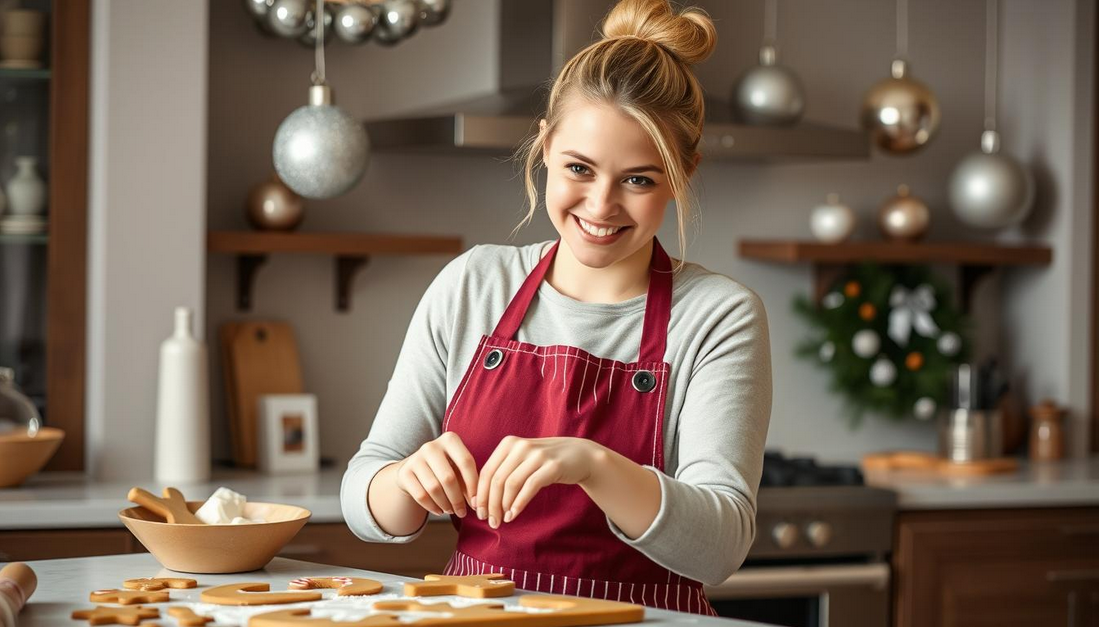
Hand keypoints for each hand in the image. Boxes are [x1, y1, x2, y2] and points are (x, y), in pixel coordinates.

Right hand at [394, 432, 477, 517]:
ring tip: (451, 511)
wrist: (416, 467)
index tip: (476, 502)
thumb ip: (469, 481)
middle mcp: (431, 446)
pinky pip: (421, 495)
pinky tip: (439, 511)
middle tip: (462, 512)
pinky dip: (432, 507)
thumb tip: (476, 502)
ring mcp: (415, 458)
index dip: (473, 485)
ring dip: (445, 504)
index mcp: (450, 439)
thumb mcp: (459, 468)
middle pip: (448, 478)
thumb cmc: (446, 468)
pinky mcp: (404, 472)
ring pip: (434, 488)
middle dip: (457, 500)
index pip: (466, 462)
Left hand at [475, 436, 599, 528]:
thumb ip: (504, 471)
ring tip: (502, 520)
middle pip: (497, 479)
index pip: (487, 471)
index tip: (478, 511)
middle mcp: (521, 446)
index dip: (480, 494)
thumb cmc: (546, 462)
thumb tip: (482, 499)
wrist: (580, 455)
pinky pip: (529, 487)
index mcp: (509, 443)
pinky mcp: (552, 466)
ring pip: (511, 484)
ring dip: (504, 506)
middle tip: (490, 520)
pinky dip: (519, 503)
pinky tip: (514, 514)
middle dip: (490, 503)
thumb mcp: (522, 460)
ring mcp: (537, 455)